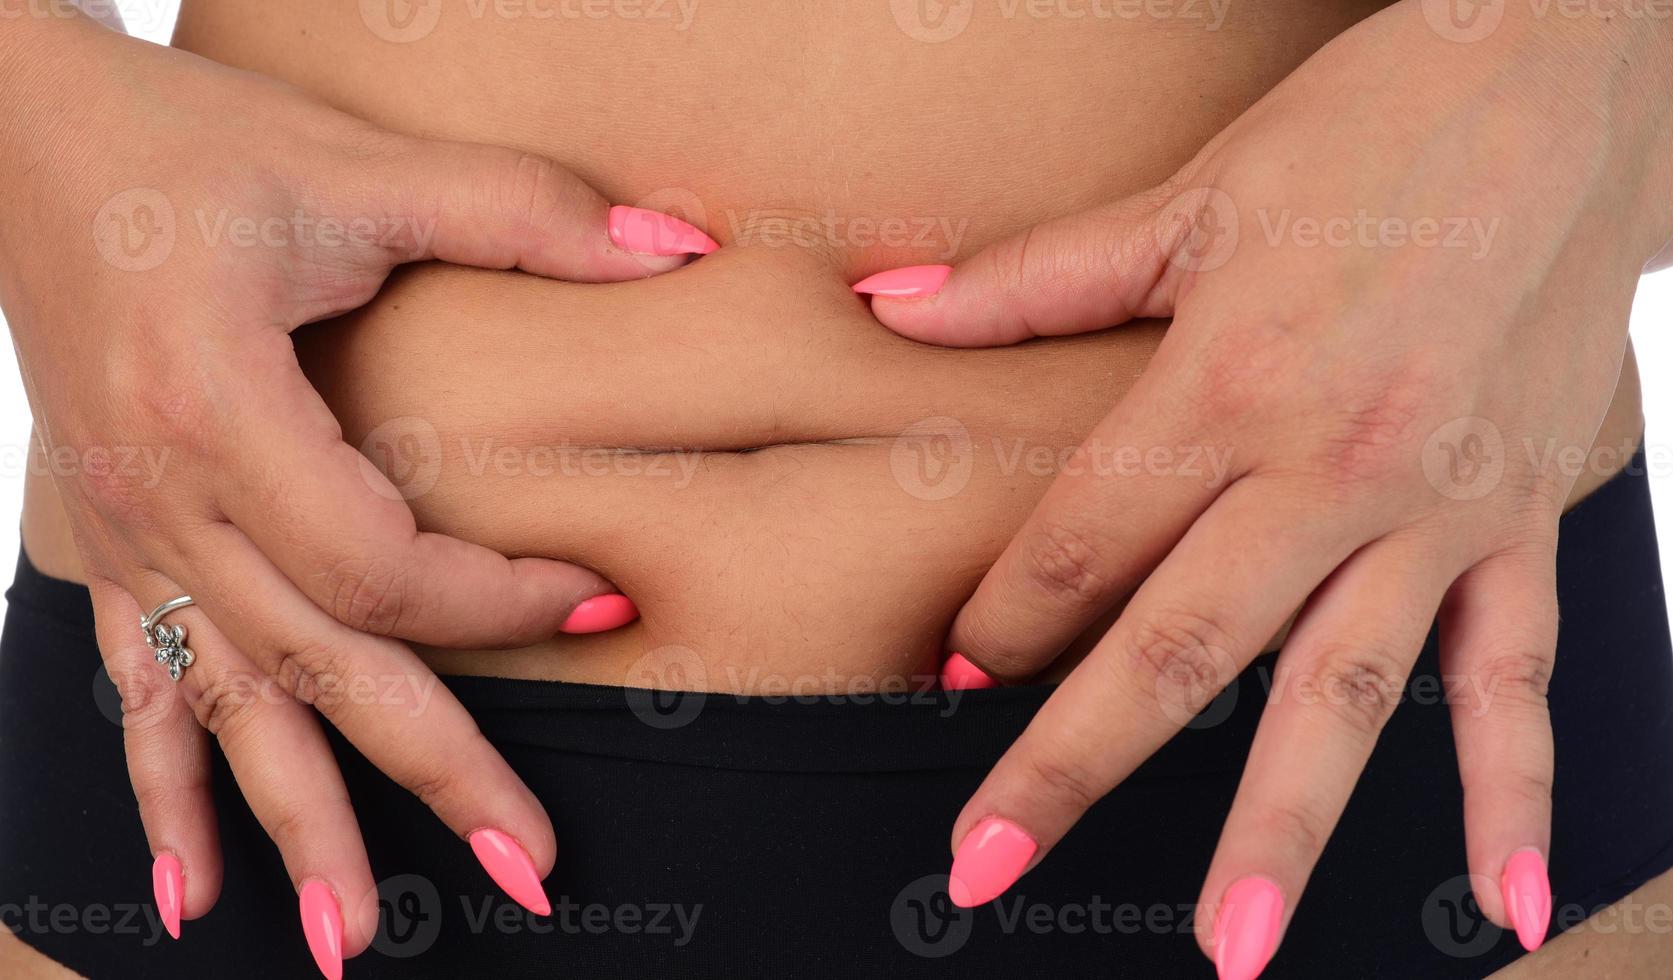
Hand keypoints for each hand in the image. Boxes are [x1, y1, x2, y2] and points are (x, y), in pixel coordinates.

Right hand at [0, 14, 714, 970]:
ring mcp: (123, 531)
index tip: (605, 600)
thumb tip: (679, 245)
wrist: (14, 130)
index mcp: (223, 410)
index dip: (503, 601)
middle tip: (529, 874)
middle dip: (428, 777)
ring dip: (295, 829)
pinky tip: (185, 895)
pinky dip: (162, 794)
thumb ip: (524, 211)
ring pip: (224, 710)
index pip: (383, 565)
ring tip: (353, 942)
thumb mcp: (355, 164)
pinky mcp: (107, 537)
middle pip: (316, 669)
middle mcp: (162, 496)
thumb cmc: (185, 139)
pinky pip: (130, 690)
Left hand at [858, 4, 1671, 974]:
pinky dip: (1513, 791)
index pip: (1082, 542)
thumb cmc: (1372, 127)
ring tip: (1226, 945)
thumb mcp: (1190, 197)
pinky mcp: (1524, 519)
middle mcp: (1327, 466)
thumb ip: (1036, 277)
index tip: (952, 672)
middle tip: (988, 865)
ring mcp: (1434, 509)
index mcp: (1226, 384)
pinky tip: (1502, 898)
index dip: (1002, 614)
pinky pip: (1519, 675)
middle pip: (1178, 647)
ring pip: (1341, 696)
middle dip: (1073, 765)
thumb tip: (894, 305)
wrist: (1567, 80)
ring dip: (1278, 828)